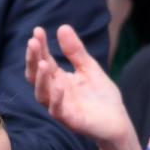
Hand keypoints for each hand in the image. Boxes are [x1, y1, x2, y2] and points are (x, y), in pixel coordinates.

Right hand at [25, 24, 132, 142]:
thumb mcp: (89, 68)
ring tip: (43, 62)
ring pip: (42, 94)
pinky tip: (59, 85)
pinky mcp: (70, 120)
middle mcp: (54, 92)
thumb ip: (75, 51)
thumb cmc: (101, 96)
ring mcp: (60, 107)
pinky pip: (57, 110)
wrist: (117, 122)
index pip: (44, 60)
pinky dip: (56, 98)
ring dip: (41, 78)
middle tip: (33, 42)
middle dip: (33, 59)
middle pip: (35, 76)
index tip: (37, 31)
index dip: (40, 47)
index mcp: (58, 79)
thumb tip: (62, 27)